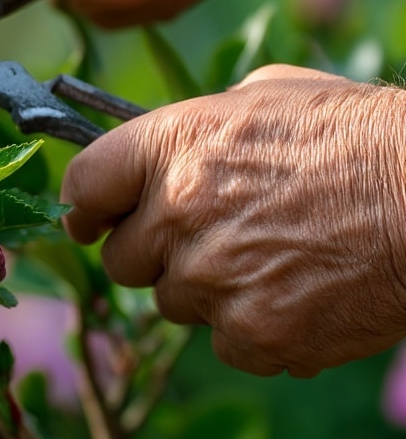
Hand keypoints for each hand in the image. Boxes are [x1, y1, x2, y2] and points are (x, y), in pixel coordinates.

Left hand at [61, 65, 405, 376]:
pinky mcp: (255, 336)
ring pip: (173, 304)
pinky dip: (253, 325)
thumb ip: (196, 125)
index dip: (86, 206)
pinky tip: (297, 291)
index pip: (83, 186)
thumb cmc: (354, 134)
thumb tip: (165, 151)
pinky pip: (226, 342)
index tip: (91, 219)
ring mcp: (212, 282)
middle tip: (203, 236)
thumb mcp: (264, 96)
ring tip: (269, 256)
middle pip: (120, 260)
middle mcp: (176, 215)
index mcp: (170, 147)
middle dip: (153, 251)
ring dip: (205, 289)